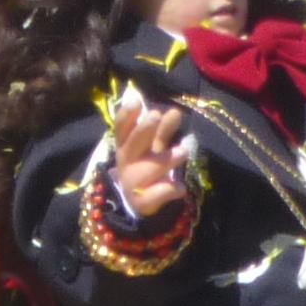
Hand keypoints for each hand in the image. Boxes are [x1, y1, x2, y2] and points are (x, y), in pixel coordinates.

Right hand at [107, 94, 193, 222]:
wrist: (137, 203)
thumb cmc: (145, 166)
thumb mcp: (152, 147)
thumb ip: (162, 130)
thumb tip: (175, 111)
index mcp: (125, 146)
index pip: (122, 129)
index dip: (126, 116)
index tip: (137, 102)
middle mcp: (126, 163)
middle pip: (132, 145)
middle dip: (143, 130)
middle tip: (156, 115)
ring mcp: (133, 183)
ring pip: (146, 171)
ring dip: (164, 160)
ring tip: (183, 151)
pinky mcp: (143, 203)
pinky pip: (154, 196)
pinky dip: (167, 191)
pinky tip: (180, 187)